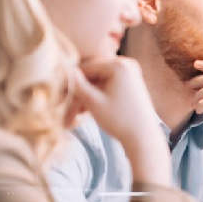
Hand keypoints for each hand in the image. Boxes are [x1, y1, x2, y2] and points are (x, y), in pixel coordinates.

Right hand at [72, 58, 168, 184]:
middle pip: (93, 75)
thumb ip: (78, 84)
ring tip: (76, 114)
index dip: (71, 82)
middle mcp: (126, 64)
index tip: (59, 95)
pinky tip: (85, 112)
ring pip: (99, 82)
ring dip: (86, 96)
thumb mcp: (93, 102)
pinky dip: (97, 96)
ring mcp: (130, 73)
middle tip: (65, 106)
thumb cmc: (119, 120)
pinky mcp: (130, 83)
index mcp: (119, 65)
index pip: (85, 68)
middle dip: (79, 91)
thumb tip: (64, 68)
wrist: (143, 137)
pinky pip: (108, 86)